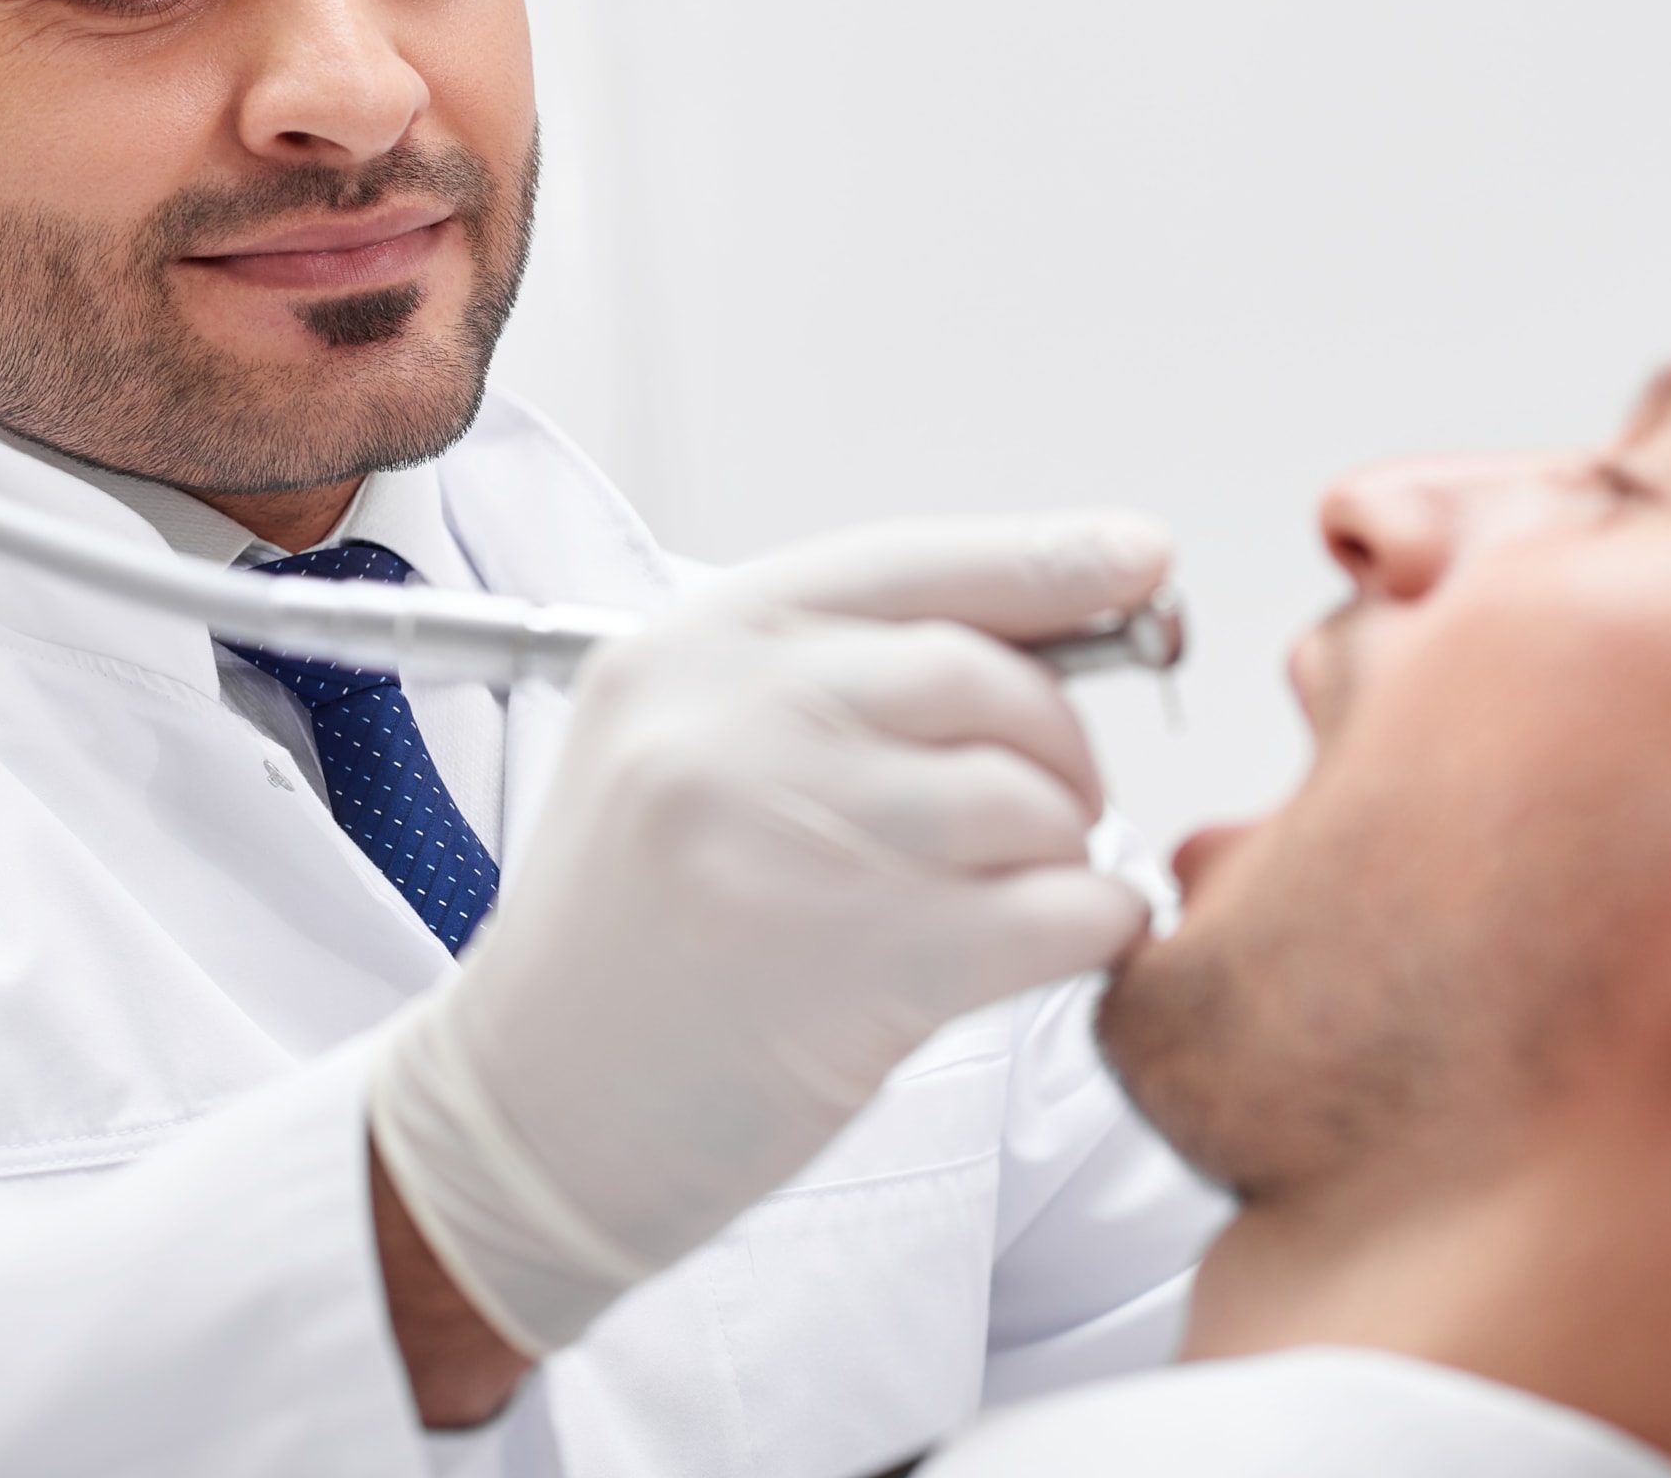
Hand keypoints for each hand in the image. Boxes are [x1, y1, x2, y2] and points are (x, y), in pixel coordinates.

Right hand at [367, 510, 1167, 1357]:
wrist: (528, 1114)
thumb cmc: (627, 940)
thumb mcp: (677, 752)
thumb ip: (827, 683)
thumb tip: (1050, 624)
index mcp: (689, 648)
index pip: (907, 564)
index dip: (1046, 556)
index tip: (1142, 558)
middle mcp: (731, 722)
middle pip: (981, 674)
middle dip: (1058, 737)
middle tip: (1058, 800)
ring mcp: (791, 838)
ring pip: (1026, 796)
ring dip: (1067, 845)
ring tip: (1028, 888)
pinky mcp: (857, 965)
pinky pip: (1054, 912)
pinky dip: (1096, 925)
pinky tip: (1066, 945)